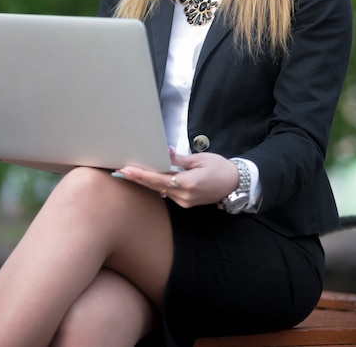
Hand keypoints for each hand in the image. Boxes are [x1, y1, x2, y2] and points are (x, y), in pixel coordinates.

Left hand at [115, 149, 239, 207]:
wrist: (235, 184)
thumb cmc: (220, 168)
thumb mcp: (200, 159)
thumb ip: (180, 159)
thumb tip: (165, 153)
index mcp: (188, 183)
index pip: (158, 179)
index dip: (141, 175)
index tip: (126, 170)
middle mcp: (184, 195)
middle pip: (155, 187)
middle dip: (137, 179)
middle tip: (119, 172)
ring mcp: (184, 201)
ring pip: (161, 190)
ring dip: (146, 182)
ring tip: (130, 173)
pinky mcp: (186, 203)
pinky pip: (168, 193)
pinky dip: (158, 185)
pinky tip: (148, 179)